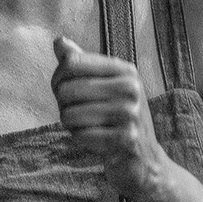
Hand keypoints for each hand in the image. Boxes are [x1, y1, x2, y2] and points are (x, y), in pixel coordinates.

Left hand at [51, 35, 168, 199]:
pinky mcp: (126, 139)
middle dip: (63, 106)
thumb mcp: (104, 86)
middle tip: (78, 114)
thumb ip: (81, 63)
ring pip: (70, 115)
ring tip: (88, 127)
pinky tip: (96, 142)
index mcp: (125, 70)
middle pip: (66, 89)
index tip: (63, 89)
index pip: (72, 62)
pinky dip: (80, 141)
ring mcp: (131, 113)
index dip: (58, 78)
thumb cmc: (117, 119)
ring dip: (71, 125)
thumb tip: (58, 40)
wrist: (144, 161)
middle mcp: (131, 87)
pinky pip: (81, 136)